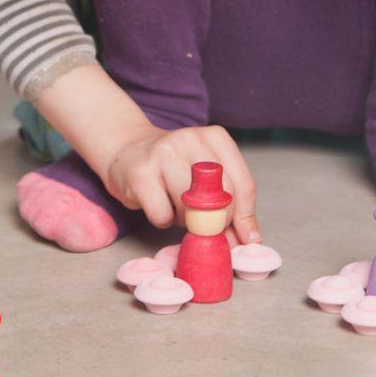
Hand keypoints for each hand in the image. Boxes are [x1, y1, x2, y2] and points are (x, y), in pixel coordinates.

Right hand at [102, 123, 260, 245]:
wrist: (126, 148)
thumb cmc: (173, 166)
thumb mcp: (205, 173)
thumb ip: (229, 201)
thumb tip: (249, 239)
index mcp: (215, 137)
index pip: (242, 184)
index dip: (245, 218)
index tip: (246, 239)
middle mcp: (190, 140)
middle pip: (220, 199)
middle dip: (216, 223)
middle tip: (204, 226)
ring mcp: (163, 154)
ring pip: (191, 210)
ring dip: (187, 221)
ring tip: (176, 207)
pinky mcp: (140, 174)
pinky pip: (163, 216)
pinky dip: (163, 220)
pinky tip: (157, 204)